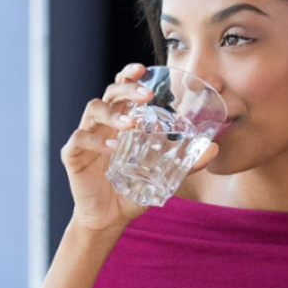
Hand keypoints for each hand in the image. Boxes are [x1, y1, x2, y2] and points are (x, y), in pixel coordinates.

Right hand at [61, 63, 218, 231]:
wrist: (110, 218)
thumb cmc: (134, 189)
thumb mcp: (164, 175)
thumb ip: (187, 162)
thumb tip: (214, 149)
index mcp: (121, 121)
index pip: (123, 89)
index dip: (130, 75)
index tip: (143, 69)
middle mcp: (103, 124)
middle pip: (110, 93)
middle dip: (127, 88)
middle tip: (146, 95)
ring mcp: (87, 137)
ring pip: (93, 110)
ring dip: (112, 113)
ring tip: (131, 124)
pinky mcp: (73, 155)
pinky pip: (80, 139)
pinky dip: (96, 141)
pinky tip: (112, 148)